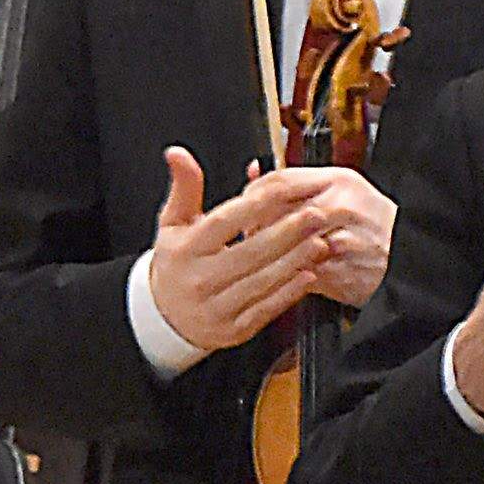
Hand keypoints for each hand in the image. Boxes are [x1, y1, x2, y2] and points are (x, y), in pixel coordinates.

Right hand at [144, 152, 399, 356]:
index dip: (257, 203)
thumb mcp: (172, 223)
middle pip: (249, 252)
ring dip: (295, 260)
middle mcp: (198, 280)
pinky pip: (267, 308)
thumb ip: (184, 187)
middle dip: (287, 232)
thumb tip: (178, 154)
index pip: (225, 221)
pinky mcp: (233, 329)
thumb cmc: (176, 263)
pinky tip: (308, 274)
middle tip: (315, 215)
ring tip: (318, 240)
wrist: (165, 317)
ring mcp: (215, 308)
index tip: (284, 189)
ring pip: (262, 281)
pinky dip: (290, 291)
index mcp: (185, 250)